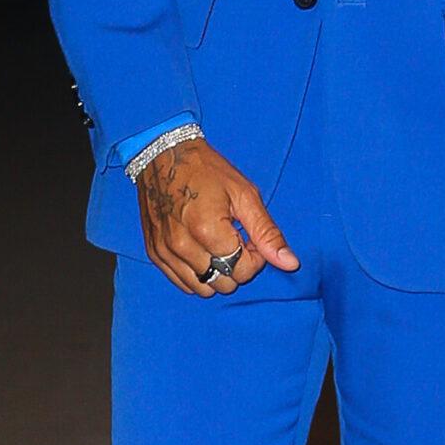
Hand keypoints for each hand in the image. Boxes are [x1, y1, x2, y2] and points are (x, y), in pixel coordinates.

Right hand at [137, 137, 299, 295]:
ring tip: (217, 246)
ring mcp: (165, 252)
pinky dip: (197, 274)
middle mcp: (183, 246)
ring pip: (203, 289)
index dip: (255, 258)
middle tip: (234, 240)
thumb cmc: (207, 171)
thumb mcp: (244, 195)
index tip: (249, 237)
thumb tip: (290, 264)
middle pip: (224, 284)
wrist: (164, 155)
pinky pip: (182, 283)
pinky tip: (201, 252)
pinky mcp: (154, 253)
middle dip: (236, 267)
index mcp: (208, 230)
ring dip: (217, 274)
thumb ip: (267, 233)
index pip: (242, 271)